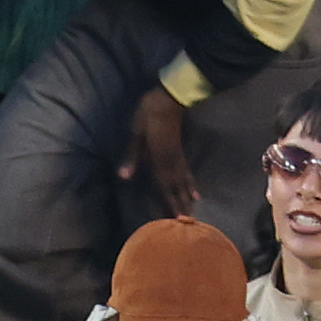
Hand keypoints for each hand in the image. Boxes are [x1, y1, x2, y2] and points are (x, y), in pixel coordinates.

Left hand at [120, 86, 195, 215]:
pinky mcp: (179, 152)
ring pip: (183, 183)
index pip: (164, 187)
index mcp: (158, 159)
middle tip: (189, 224)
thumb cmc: (149, 114)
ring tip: (193, 213)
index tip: (176, 220)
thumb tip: (124, 177)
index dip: (169, 203)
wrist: (169, 97)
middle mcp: (170, 162)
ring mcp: (176, 157)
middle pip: (176, 188)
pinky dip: (191, 184)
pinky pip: (187, 173)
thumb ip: (132, 156)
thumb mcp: (136, 134)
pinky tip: (196, 192)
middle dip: (181, 206)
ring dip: (187, 198)